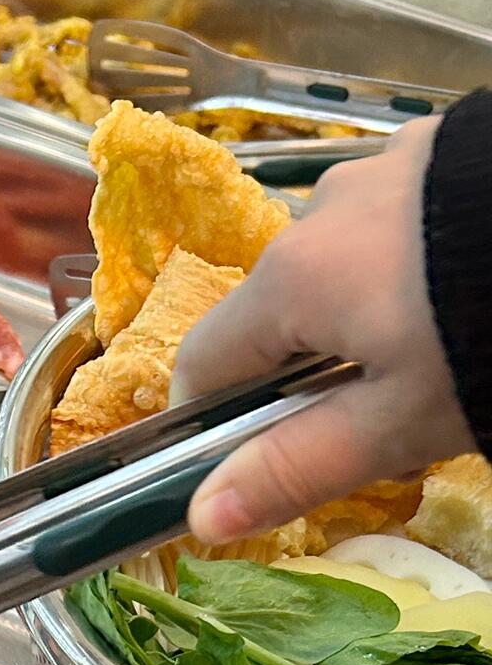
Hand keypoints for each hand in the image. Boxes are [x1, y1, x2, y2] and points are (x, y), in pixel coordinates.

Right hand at [169, 117, 474, 546]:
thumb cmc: (489, 341)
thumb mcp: (398, 426)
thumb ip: (296, 468)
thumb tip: (202, 518)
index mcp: (291, 280)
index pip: (205, 359)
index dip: (215, 420)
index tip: (256, 458)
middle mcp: (322, 209)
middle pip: (281, 313)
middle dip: (313, 371)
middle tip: (388, 423)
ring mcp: (387, 165)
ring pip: (345, 265)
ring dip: (369, 315)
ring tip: (446, 355)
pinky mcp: (448, 145)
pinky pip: (403, 220)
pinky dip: (417, 265)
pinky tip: (473, 294)